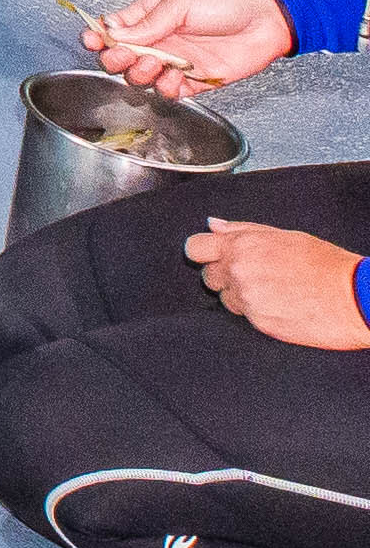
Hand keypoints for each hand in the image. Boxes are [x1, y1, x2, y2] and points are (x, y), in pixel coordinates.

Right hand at [88, 0, 301, 98]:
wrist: (267, 21)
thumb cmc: (227, 1)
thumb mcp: (180, 2)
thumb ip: (147, 23)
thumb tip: (115, 35)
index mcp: (150, 16)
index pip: (114, 29)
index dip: (98, 36)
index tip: (93, 40)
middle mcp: (159, 41)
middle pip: (121, 58)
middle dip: (117, 60)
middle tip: (128, 56)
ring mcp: (175, 61)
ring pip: (142, 78)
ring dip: (143, 74)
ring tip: (156, 64)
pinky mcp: (195, 80)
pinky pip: (171, 92)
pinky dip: (169, 88)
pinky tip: (178, 75)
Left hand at [187, 218, 369, 351]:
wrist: (356, 296)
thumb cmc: (327, 264)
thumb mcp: (286, 236)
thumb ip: (243, 230)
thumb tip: (213, 224)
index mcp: (242, 245)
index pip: (194, 248)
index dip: (203, 252)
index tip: (213, 256)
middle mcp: (239, 272)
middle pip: (208, 276)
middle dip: (225, 276)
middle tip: (256, 275)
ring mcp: (247, 299)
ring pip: (226, 299)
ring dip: (241, 296)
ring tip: (275, 291)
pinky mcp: (259, 323)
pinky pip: (245, 317)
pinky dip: (258, 312)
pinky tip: (282, 305)